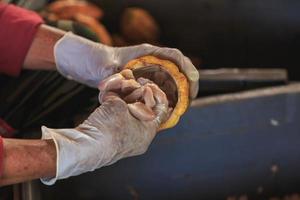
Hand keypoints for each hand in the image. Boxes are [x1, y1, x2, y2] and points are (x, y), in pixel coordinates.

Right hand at [40, 71, 167, 184]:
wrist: (84, 147)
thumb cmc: (108, 130)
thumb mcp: (120, 106)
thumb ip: (124, 96)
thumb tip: (119, 94)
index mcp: (148, 131)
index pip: (161, 109)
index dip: (156, 93)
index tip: (146, 83)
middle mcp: (138, 134)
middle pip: (142, 105)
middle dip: (134, 89)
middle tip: (129, 81)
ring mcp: (123, 133)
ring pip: (126, 106)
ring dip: (120, 92)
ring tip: (113, 85)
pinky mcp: (109, 132)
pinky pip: (114, 112)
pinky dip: (110, 100)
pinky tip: (104, 91)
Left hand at [54, 32, 198, 97]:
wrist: (91, 64)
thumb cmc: (99, 61)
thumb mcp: (105, 68)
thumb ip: (112, 76)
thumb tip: (117, 88)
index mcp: (148, 53)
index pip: (174, 56)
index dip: (187, 68)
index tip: (192, 81)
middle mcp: (152, 62)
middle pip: (178, 70)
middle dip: (188, 84)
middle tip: (189, 102)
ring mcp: (150, 71)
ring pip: (172, 81)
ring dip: (179, 93)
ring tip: (181, 109)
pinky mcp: (146, 81)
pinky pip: (162, 88)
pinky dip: (167, 98)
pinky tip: (166, 110)